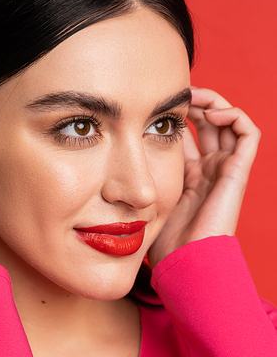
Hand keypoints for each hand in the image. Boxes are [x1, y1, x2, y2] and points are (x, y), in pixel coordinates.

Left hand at [147, 87, 260, 267]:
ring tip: (192, 96)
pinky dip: (233, 115)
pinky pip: (248, 133)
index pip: (185, 135)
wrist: (185, 262)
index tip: (151, 106)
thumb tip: (109, 171)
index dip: (172, 116)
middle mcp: (208, 170)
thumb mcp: (140, 205)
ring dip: (213, 102)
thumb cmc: (161, 244)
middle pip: (207, 123)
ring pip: (228, 122)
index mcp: (187, 177)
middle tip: (174, 93)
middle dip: (193, 103)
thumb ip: (132, 186)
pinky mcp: (238, 172)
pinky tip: (209, 113)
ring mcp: (224, 170)